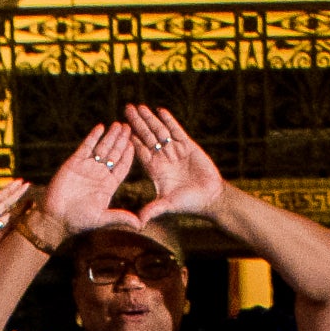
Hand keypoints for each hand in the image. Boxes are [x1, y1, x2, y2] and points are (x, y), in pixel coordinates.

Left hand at [0, 177, 34, 297]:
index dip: (6, 191)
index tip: (19, 183)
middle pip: (1, 204)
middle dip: (13, 194)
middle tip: (26, 184)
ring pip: (5, 214)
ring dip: (16, 206)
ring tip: (29, 198)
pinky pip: (6, 227)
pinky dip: (16, 221)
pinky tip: (24, 216)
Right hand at [35, 120, 137, 236]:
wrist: (55, 218)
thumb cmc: (79, 221)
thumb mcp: (102, 218)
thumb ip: (121, 217)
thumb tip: (141, 225)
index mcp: (109, 185)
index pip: (122, 166)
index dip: (128, 155)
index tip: (136, 144)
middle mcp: (100, 174)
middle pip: (114, 154)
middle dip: (121, 141)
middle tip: (129, 127)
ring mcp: (87, 167)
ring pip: (102, 148)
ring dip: (110, 136)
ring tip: (118, 124)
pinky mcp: (74, 163)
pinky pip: (86, 147)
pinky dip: (93, 137)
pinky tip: (100, 127)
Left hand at [120, 104, 226, 219]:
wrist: (210, 197)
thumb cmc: (188, 203)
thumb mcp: (168, 205)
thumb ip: (153, 210)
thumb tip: (138, 223)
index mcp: (154, 170)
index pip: (139, 151)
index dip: (130, 140)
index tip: (119, 128)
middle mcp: (162, 158)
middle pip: (146, 137)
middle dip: (137, 123)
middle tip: (126, 109)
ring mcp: (174, 150)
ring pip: (159, 131)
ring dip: (150, 119)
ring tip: (140, 106)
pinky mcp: (188, 146)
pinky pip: (176, 130)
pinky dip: (169, 121)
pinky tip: (160, 110)